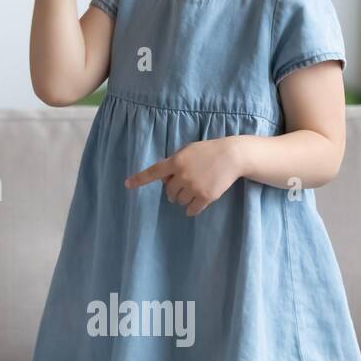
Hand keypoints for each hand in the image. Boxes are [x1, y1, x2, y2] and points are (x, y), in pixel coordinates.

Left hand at [124, 137, 242, 216]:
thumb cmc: (208, 151)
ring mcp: (193, 187)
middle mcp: (182, 175)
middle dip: (173, 191)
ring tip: (194, 190)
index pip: (153, 172)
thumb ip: (175, 162)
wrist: (232, 156)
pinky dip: (191, 210)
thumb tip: (164, 179)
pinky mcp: (205, 197)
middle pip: (168, 192)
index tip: (127, 185)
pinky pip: (191, 210)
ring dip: (183, 199)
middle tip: (184, 185)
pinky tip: (195, 205)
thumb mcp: (187, 151)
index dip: (139, 179)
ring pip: (179, 201)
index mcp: (175, 161)